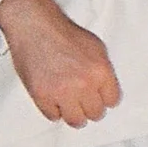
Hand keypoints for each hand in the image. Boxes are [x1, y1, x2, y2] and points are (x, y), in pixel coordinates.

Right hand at [0, 0, 122, 126]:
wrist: (35, 26)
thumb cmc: (62, 33)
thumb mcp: (95, 47)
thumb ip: (102, 71)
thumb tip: (104, 89)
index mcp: (101, 71)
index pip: (112, 101)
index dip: (104, 98)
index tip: (97, 95)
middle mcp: (84, 84)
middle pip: (95, 114)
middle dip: (89, 106)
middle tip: (81, 99)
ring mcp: (62, 92)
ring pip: (76, 121)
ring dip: (73, 113)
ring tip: (69, 104)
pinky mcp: (42, 96)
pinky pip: (53, 117)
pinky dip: (53, 110)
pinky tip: (53, 98)